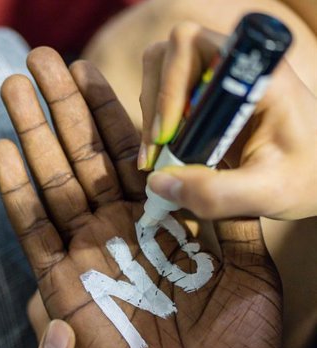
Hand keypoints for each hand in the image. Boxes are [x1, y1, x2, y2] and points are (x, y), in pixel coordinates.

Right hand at [0, 47, 280, 347]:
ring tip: (12, 85)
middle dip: (59, 106)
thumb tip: (212, 160)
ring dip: (32, 133)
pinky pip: (32, 230)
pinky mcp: (60, 285)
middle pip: (81, 156)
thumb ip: (228, 214)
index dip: (107, 110)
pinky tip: (2, 148)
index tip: (88, 69)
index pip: (129, 152)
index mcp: (160, 221)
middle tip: (35, 59)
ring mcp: (86, 253)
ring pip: (53, 181)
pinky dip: (16, 191)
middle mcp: (116, 229)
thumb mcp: (249, 270)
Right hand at [138, 22, 316, 219]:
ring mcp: (217, 76)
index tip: (169, 137)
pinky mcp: (204, 93)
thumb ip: (215, 194)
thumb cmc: (305, 176)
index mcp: (258, 74)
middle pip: (171, 53)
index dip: (171, 87)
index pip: (194, 46)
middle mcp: (234, 64)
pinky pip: (163, 91)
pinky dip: (155, 122)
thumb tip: (159, 183)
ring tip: (160, 155)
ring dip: (152, 113)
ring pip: (159, 69)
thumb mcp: (267, 193)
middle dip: (156, 104)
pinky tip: (166, 153)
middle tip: (159, 151)